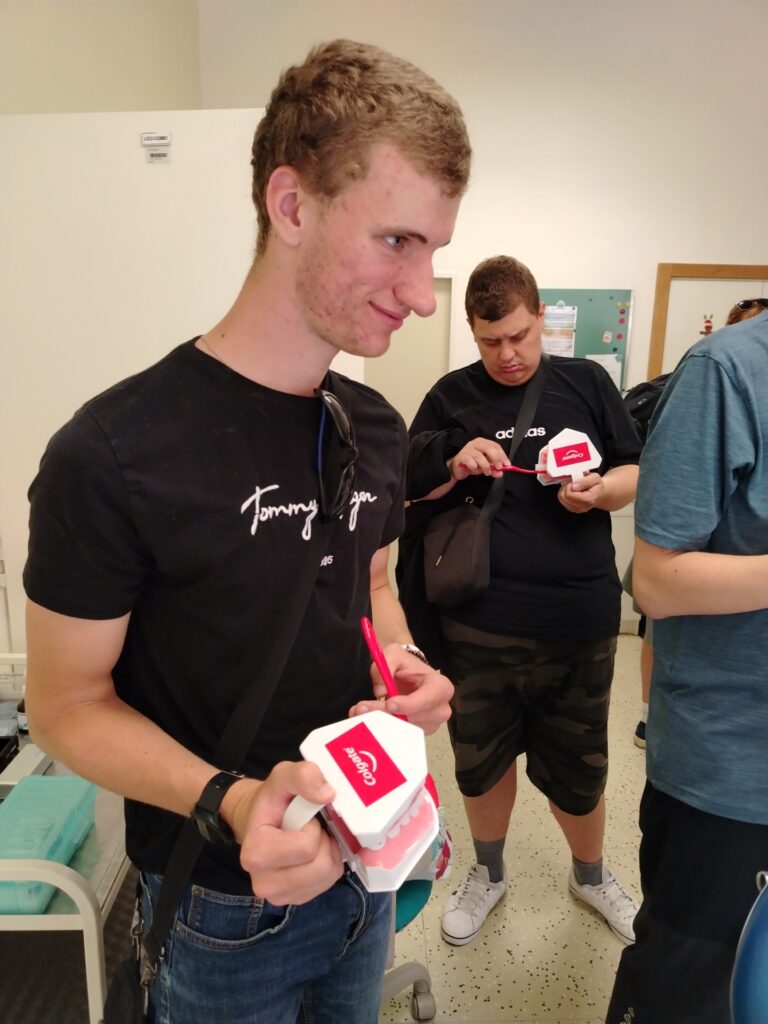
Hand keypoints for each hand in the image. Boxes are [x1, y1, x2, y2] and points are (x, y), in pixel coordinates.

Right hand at [223, 761, 342, 905]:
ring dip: (328, 853)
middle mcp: (263, 882)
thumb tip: (327, 794)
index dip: (312, 828)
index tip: (300, 817)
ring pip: (327, 877)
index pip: (306, 848)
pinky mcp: (295, 900)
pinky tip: (315, 852)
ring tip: (312, 838)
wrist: (261, 820)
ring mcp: (279, 895)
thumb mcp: (284, 775)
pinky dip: (328, 864)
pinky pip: (328, 884)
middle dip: (322, 842)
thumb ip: (303, 776)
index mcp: (255, 853)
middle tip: (309, 828)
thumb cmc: (273, 800)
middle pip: (319, 867)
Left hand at [349, 645, 452, 733]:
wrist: (409, 677)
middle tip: (363, 708)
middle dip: (386, 714)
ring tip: (361, 711)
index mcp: (441, 687)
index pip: (428, 699)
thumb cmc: (407, 666)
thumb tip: (381, 690)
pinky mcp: (418, 733)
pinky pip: (399, 734)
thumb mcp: (395, 654)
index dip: (409, 704)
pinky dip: (382, 727)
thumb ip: (387, 663)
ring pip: (403, 728)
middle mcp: (440, 709)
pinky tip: (369, 718)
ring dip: (380, 721)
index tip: (389, 703)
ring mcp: (431, 724)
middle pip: (413, 717)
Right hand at [448, 438, 509, 480]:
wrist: (457, 468)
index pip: (495, 446)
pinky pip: (470, 461)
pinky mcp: (461, 457)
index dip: (502, 455)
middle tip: (499, 467)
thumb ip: (494, 469)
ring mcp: (467, 450)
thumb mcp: (486, 467)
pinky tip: (475, 470)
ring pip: (479, 456)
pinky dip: (475, 467)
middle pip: (488, 448)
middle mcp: (475, 444)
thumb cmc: (472, 464)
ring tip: (487, 472)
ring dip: (485, 466)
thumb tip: (501, 473)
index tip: (507, 464)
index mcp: (483, 443)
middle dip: (496, 458)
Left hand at [557, 472, 603, 512]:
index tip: (575, 481)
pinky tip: (572, 491)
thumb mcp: (595, 478)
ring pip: (561, 498)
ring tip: (572, 486)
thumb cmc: (596, 485)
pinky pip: (562, 500)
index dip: (570, 485)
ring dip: (564, 490)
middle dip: (566, 487)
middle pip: (564, 496)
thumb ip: (585, 481)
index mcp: (589, 500)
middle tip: (573, 482)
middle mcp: (582, 507)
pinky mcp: (572, 509)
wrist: (599, 493)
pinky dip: (564, 494)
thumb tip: (573, 486)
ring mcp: (576, 509)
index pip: (569, 494)